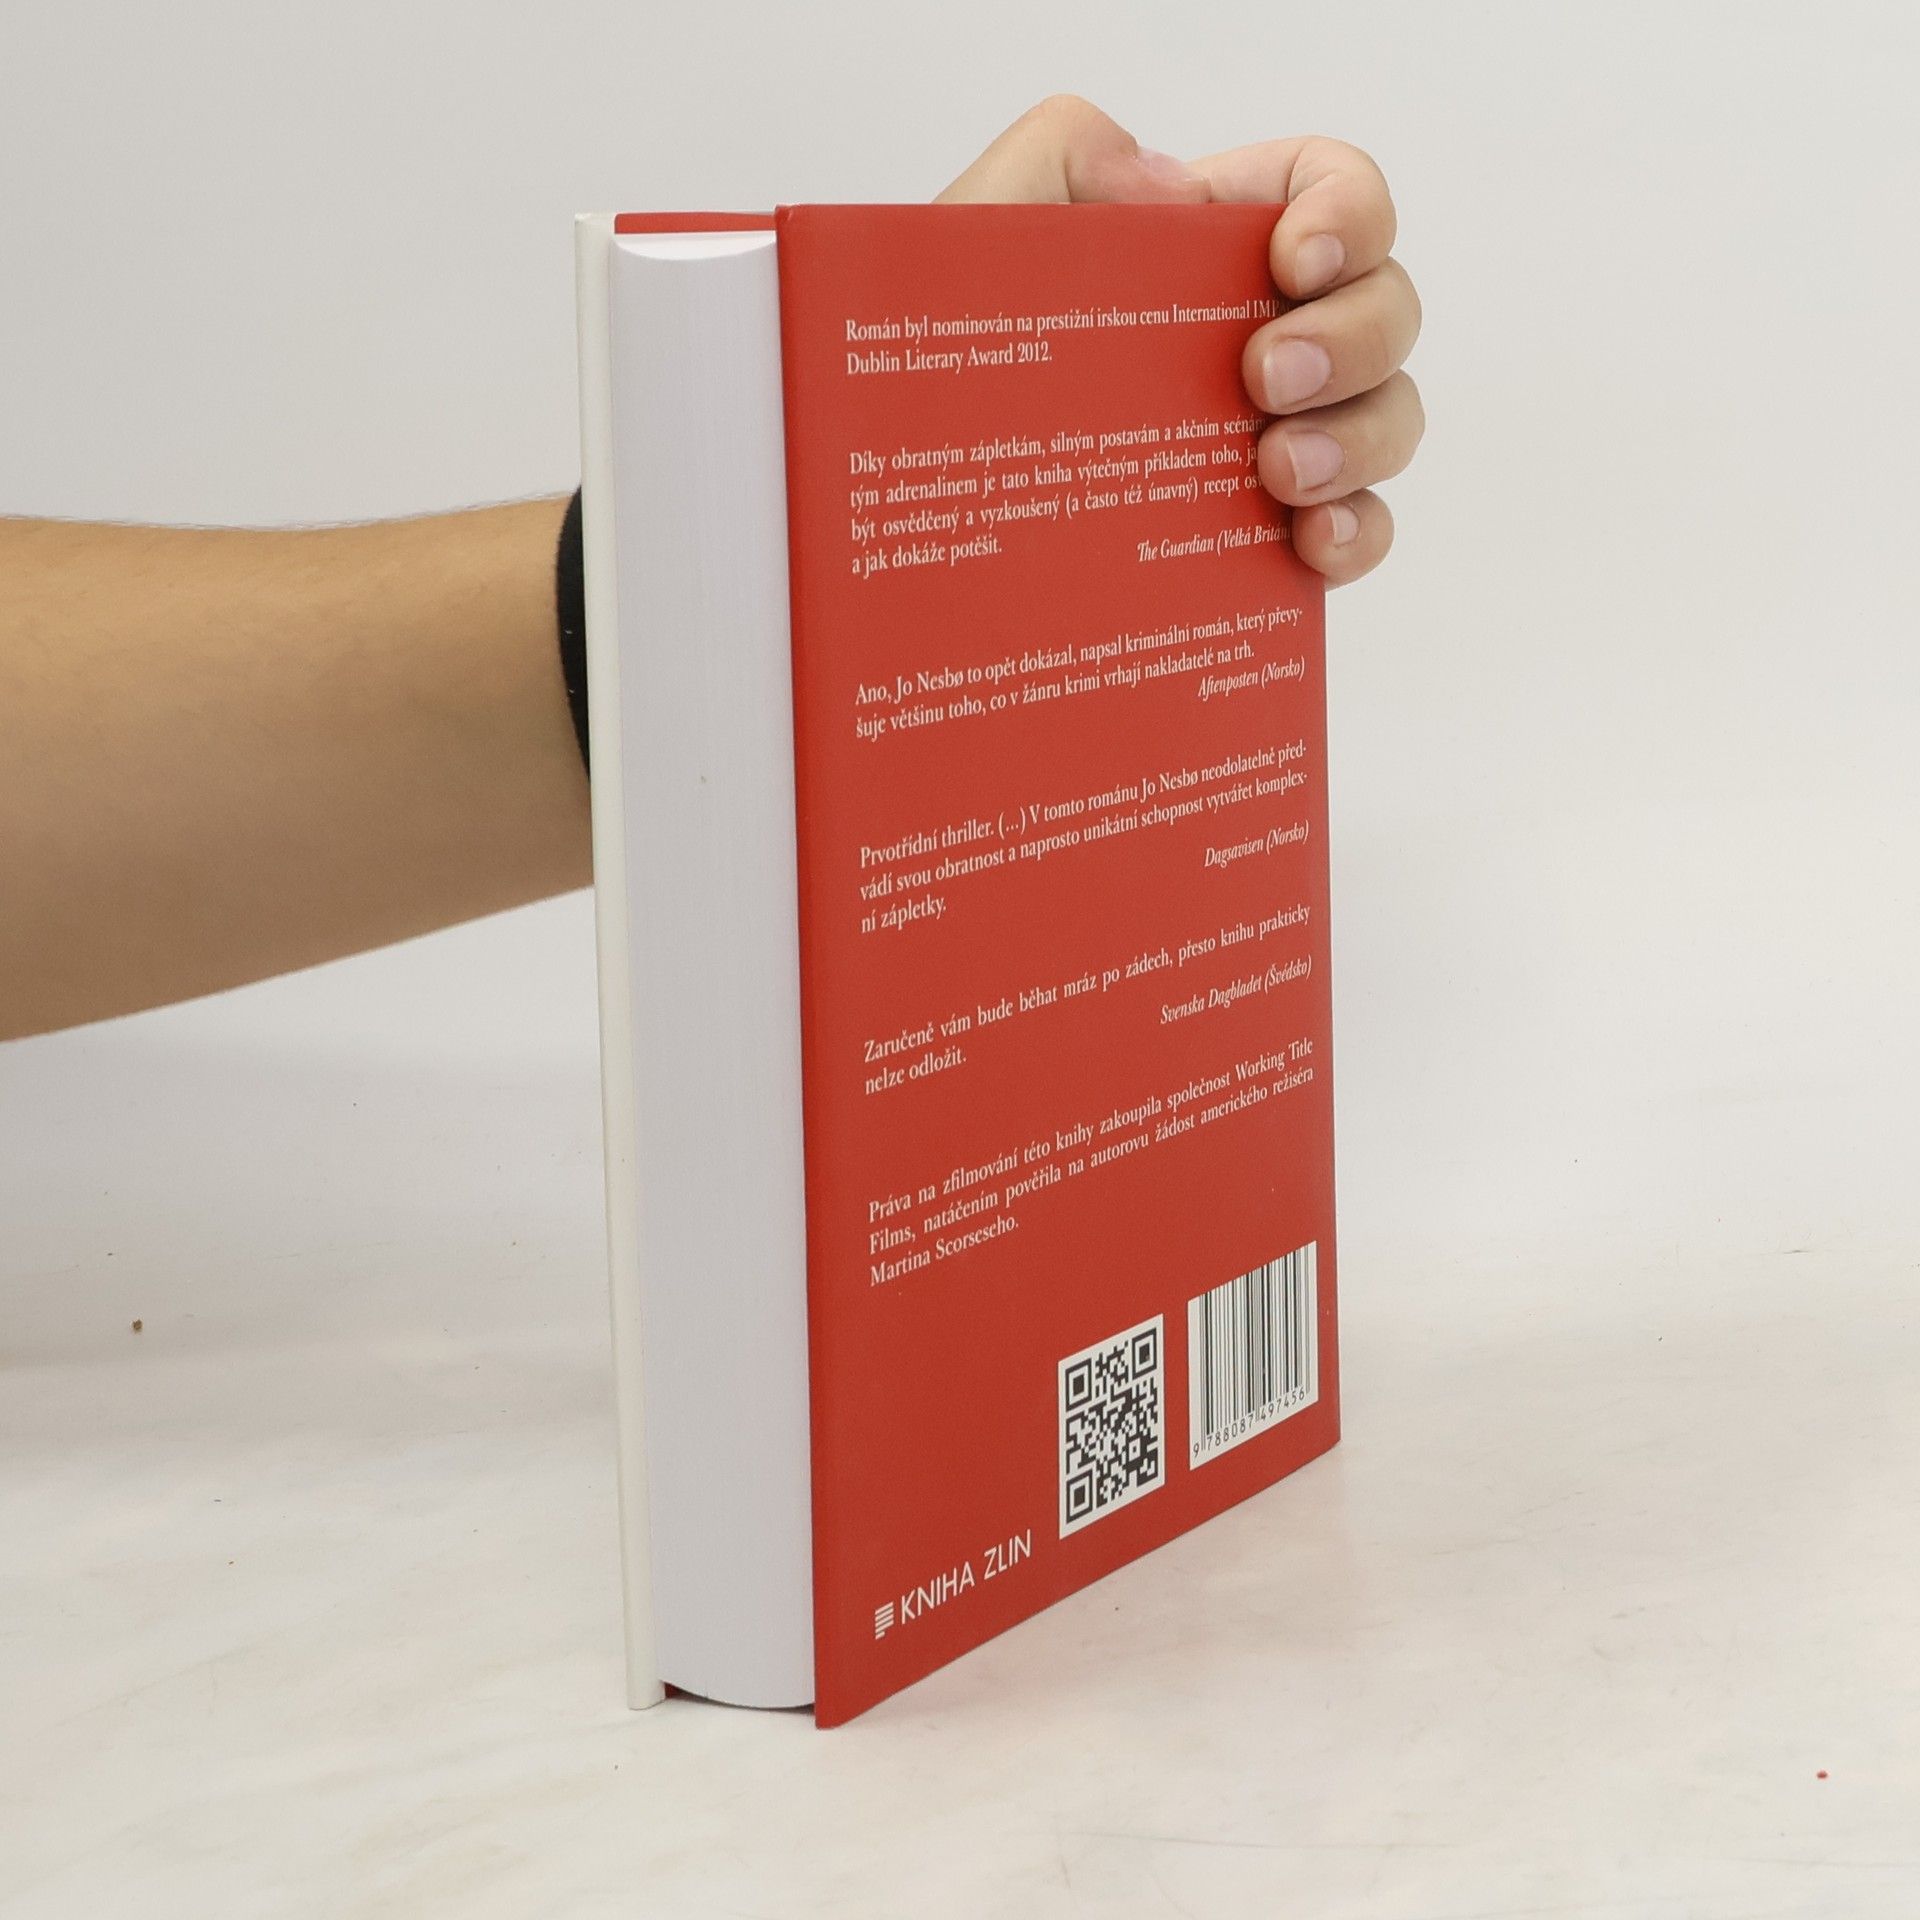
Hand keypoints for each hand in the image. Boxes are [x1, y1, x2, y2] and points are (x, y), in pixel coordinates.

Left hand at [939, 97, 1421, 586]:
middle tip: (1264, 380)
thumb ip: (1061, 157)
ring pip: (1388, 419)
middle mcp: (1257, 340)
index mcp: (1203, 250)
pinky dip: (1356, 534)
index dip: (1349, 212)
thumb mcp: (971, 234)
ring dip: (1361, 438)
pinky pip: (1357, 531)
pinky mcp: (1262, 539)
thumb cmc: (930, 368)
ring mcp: (1271, 441)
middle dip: (1352, 338)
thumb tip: (1174, 189)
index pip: (1328, 192)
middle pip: (1385, 309)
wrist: (909, 516)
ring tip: (1278, 473)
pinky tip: (1307, 545)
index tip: (1296, 261)